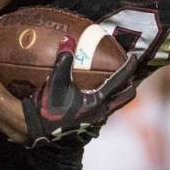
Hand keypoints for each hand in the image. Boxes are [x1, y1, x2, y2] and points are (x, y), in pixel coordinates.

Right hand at [22, 36, 137, 147]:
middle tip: (127, 71)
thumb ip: (64, 60)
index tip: (134, 57)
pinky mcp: (88, 128)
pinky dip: (104, 102)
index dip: (129, 67)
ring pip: (114, 106)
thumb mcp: (56, 81)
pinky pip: (103, 113)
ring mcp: (96, 123)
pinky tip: (93, 96)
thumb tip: (68, 39)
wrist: (36, 130)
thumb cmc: (47, 107)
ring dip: (116, 94)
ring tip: (112, 82)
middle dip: (130, 83)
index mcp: (98, 101)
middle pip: (126, 96)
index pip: (121, 80)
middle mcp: (101, 113)